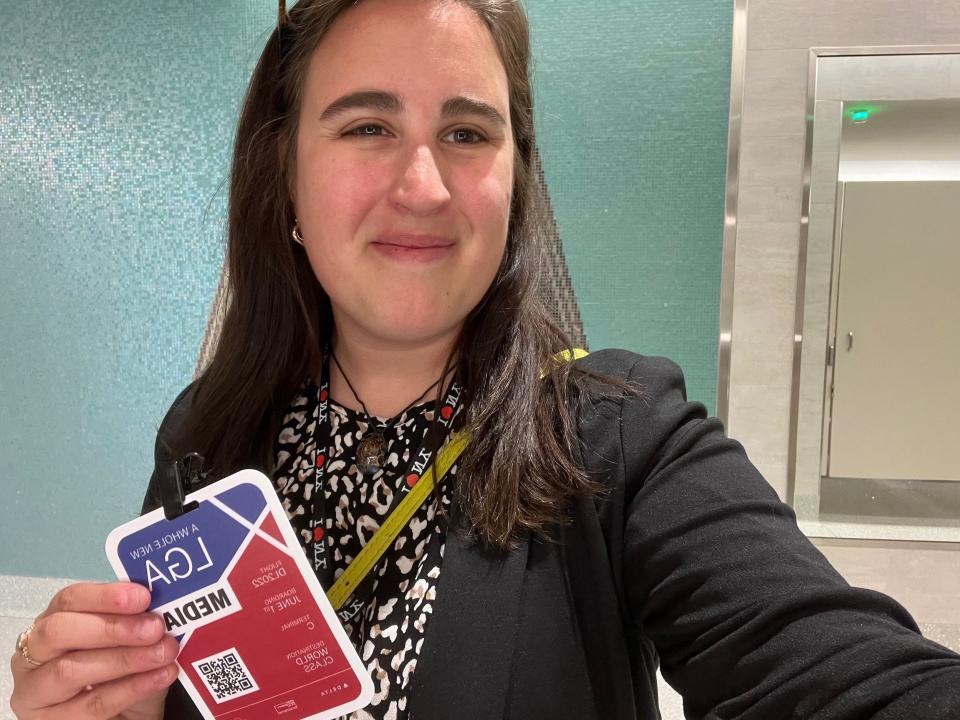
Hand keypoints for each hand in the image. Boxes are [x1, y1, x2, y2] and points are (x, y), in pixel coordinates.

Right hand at [9, 581, 177, 718]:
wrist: (126, 717)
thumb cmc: (122, 676)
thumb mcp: (131, 643)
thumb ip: (138, 622)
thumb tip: (163, 603)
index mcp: (52, 622)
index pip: (68, 600)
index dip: (105, 596)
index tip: (143, 597)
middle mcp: (34, 656)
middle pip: (58, 632)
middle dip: (111, 628)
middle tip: (154, 628)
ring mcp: (35, 692)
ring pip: (70, 671)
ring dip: (124, 659)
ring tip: (164, 653)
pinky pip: (91, 705)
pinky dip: (132, 688)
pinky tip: (160, 676)